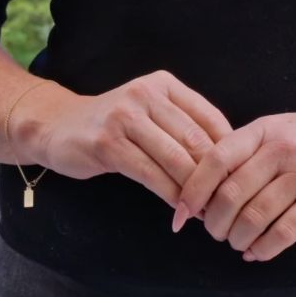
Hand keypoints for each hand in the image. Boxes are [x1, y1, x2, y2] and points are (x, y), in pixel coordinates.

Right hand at [26, 71, 232, 209]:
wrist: (57, 126)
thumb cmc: (113, 125)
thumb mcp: (150, 113)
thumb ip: (183, 128)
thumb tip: (229, 162)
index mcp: (164, 84)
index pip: (210, 119)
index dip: (229, 153)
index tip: (238, 180)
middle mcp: (146, 94)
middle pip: (195, 140)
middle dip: (214, 176)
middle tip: (225, 203)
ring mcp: (125, 117)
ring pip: (175, 159)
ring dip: (194, 191)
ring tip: (205, 211)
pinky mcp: (108, 143)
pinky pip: (150, 174)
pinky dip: (170, 196)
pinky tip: (179, 211)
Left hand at [171, 105, 295, 261]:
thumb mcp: (281, 129)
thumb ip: (246, 153)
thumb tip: (203, 193)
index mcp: (265, 129)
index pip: (216, 160)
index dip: (192, 190)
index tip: (181, 213)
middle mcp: (283, 149)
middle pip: (231, 194)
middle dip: (214, 222)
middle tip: (214, 232)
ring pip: (255, 217)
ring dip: (238, 238)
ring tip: (236, 242)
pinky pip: (285, 232)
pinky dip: (264, 249)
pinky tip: (257, 252)